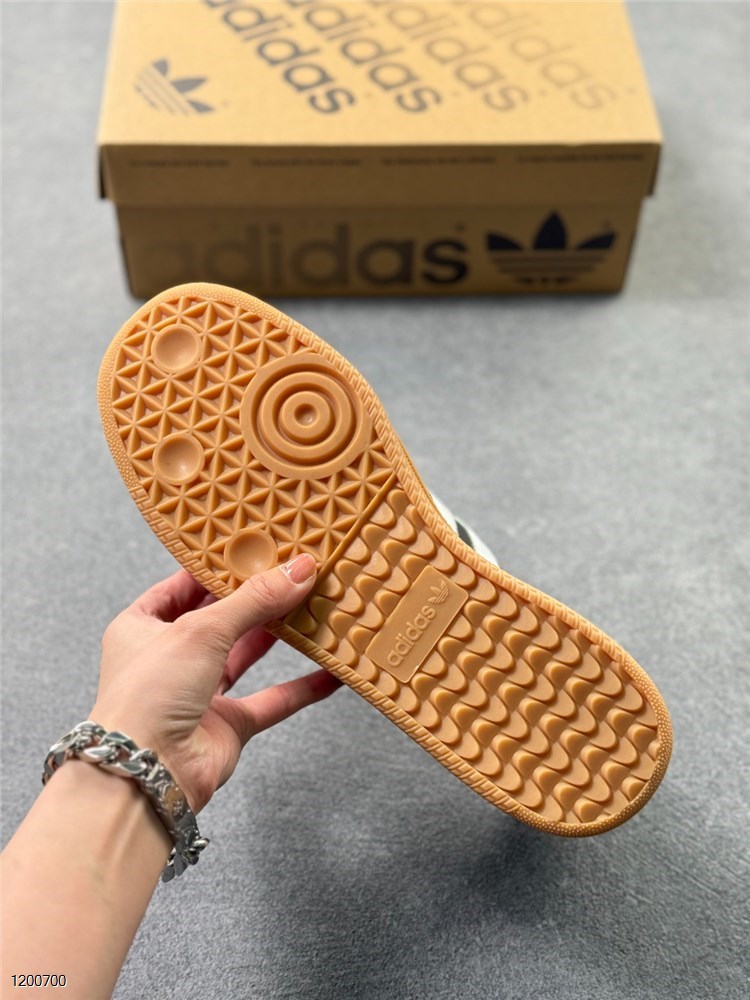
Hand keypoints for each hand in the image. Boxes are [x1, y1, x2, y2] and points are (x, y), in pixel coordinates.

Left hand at [91, 554, 339, 811]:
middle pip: (220, 618)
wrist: (147, 772)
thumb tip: (298, 570)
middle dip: (256, 597)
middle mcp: (169, 658)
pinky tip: (330, 671)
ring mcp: (198, 693)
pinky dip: (302, 686)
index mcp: (142, 627)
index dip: (217, 567)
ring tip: (312, 606)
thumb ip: (254, 601)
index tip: (255, 548)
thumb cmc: (148, 695)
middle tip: (292, 571)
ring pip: (246, 654)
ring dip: (279, 634)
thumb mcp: (202, 629)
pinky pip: (272, 699)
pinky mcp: (227, 725)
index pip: (182, 585)